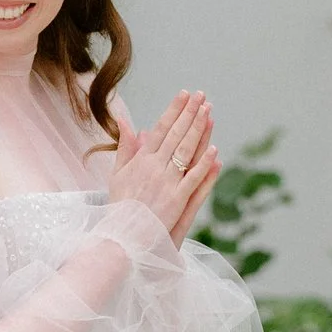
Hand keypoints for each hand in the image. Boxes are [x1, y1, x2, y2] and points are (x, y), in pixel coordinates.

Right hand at [110, 93, 217, 240]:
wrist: (122, 236)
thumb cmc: (120, 206)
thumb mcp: (117, 174)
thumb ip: (125, 147)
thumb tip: (125, 122)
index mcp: (141, 160)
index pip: (161, 129)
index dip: (174, 110)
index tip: (185, 94)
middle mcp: (154, 168)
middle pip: (176, 135)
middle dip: (190, 113)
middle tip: (202, 96)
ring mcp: (166, 183)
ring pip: (186, 151)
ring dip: (199, 130)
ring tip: (209, 112)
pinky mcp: (177, 200)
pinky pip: (193, 179)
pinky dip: (203, 164)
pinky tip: (214, 150)